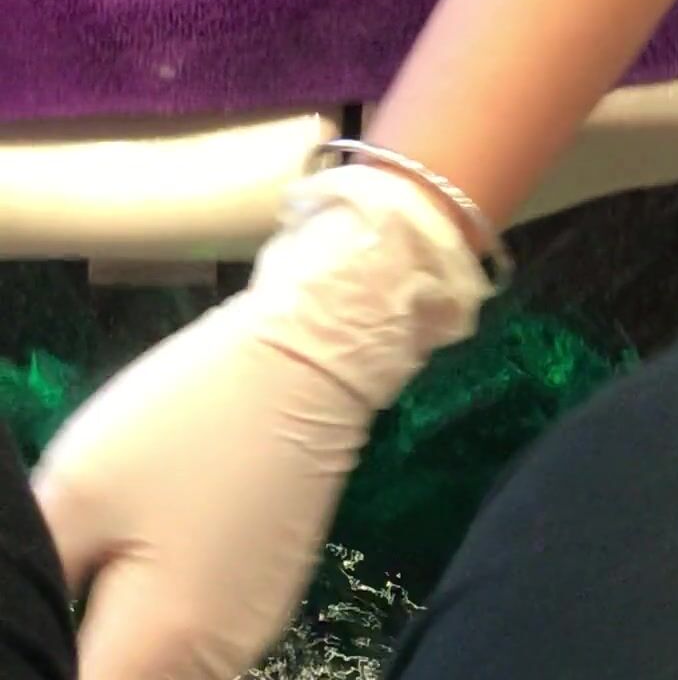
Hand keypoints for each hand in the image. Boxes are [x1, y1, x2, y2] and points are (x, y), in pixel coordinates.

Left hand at [32, 168, 489, 679]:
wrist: (313, 359)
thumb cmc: (193, 416)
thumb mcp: (81, 487)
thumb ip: (42, 575)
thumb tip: (33, 618)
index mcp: (162, 648)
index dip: (47, 650)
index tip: (49, 592)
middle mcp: (215, 666)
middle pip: (121, 677)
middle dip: (83, 636)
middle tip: (80, 552)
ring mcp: (248, 635)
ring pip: (157, 661)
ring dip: (121, 624)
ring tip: (114, 542)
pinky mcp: (265, 599)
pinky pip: (195, 634)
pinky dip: (164, 607)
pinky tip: (157, 535)